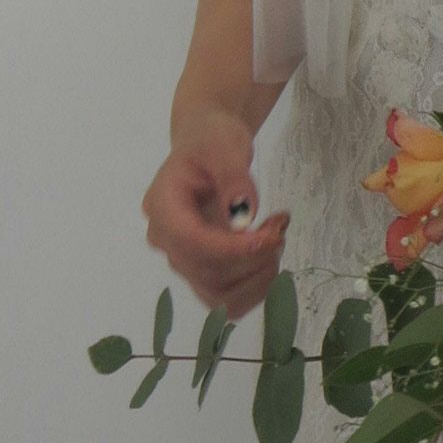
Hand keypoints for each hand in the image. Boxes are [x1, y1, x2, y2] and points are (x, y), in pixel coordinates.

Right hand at [141, 105, 290, 320]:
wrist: (208, 147)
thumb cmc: (213, 140)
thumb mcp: (225, 144)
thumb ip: (233, 177)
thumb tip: (243, 214)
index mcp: (162, 206)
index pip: (190, 242)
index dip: (231, 248)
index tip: (270, 234)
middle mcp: (165, 240)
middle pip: (206, 272)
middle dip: (252, 257)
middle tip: (280, 226)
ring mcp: (182, 259)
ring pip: (218, 295)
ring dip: (257, 277)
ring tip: (276, 238)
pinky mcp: (202, 272)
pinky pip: (227, 301)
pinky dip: (256, 288)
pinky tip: (269, 255)